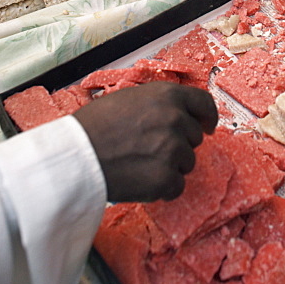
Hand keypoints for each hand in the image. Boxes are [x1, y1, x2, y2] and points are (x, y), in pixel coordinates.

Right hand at [75, 82, 217, 201]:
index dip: (207, 116)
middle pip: (194, 137)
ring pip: (187, 163)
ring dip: (169, 166)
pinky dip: (162, 188)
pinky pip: (176, 186)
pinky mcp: (166, 178)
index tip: (208, 126)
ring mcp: (173, 150)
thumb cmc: (94, 126)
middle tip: (151, 149)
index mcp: (167, 95)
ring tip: (139, 163)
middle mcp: (175, 119)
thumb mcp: (130, 98)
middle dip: (179, 144)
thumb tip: (177, 114)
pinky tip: (140, 179)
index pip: (204, 103)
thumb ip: (158, 105)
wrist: (76, 155)